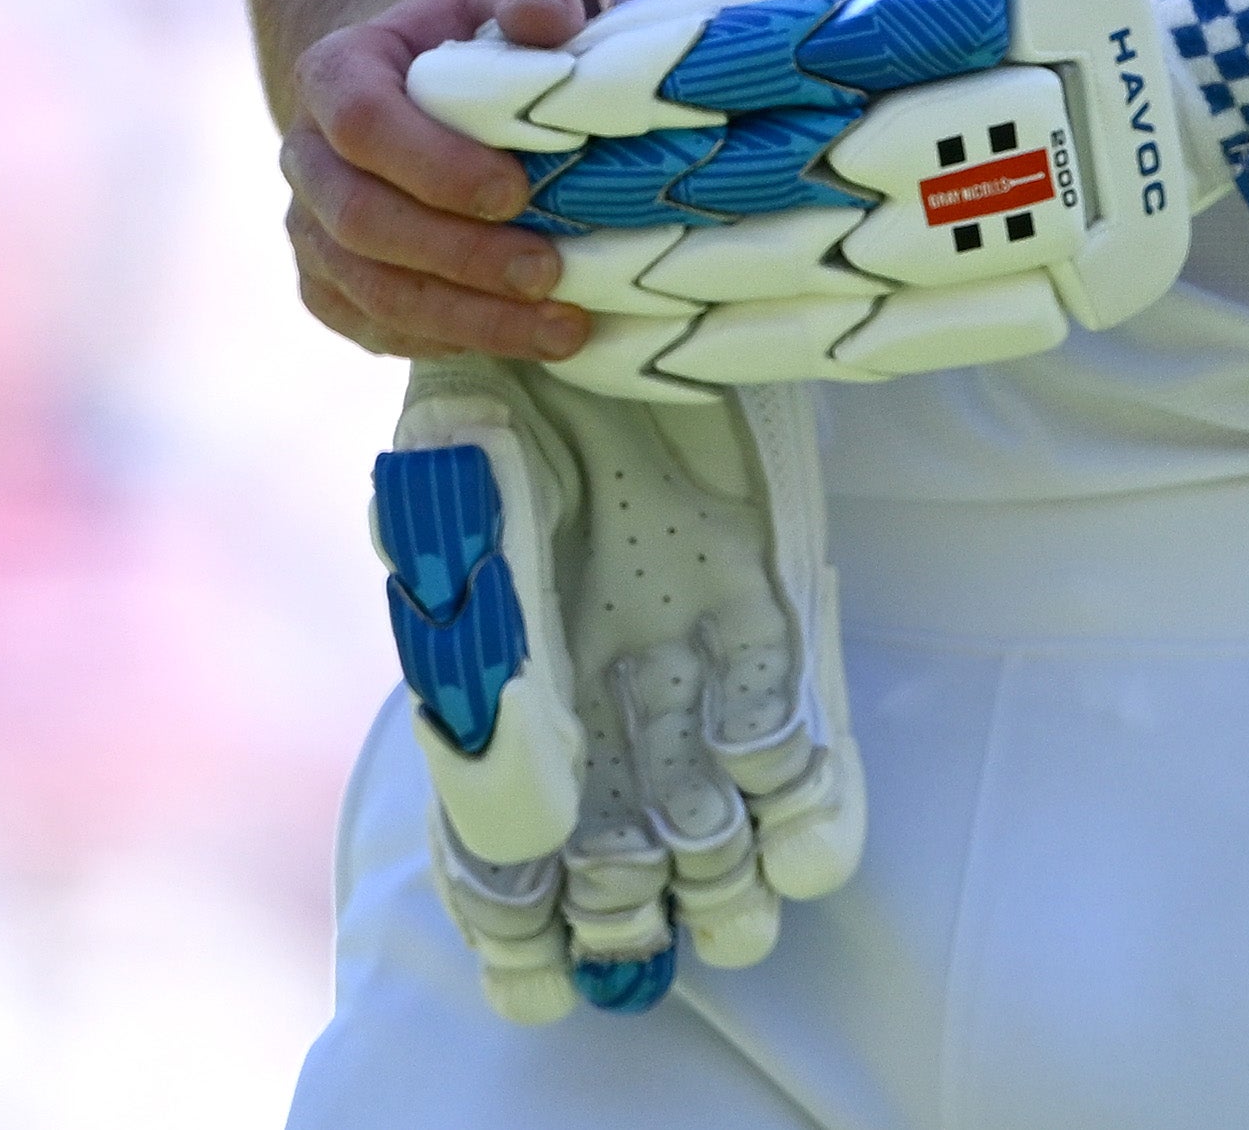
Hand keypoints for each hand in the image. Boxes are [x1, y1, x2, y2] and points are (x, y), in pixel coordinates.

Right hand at [287, 0, 595, 364]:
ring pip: (369, 289)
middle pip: (361, 220)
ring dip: (466, 318)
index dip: (434, 165)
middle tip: (549, 273)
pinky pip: (373, 328)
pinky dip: (446, 340)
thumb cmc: (468, 48)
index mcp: (334, 73)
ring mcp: (308, 229)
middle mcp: (304, 155)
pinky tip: (518, 342)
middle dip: (459, 256)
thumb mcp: (497, 2)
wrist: (417, 96)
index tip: (516, 192)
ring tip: (559, 328)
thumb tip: (546, 19)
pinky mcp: (325, 287)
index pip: (362, 124)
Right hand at [374, 361, 865, 1021]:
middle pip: (614, 843)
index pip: (499, 828)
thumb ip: (456, 578)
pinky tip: (793, 805)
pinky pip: (784, 712)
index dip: (514, 909)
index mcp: (506, 665)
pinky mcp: (764, 601)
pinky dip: (795, 773)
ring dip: (720, 867)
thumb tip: (455, 703)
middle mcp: (596, 675)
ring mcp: (683, 647)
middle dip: (633, 909)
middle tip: (646, 929)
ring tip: (732, 898)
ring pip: (706, 805)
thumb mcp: (453, 466)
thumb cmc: (507, 379)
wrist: (603, 297)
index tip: (536, 952)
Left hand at [402, 0, 1196, 395]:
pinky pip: (847, 346)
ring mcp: (982, 223)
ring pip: (780, 278)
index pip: (719, 59)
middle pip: (731, 180)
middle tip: (491, 214)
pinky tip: (654, 353)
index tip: (499, 101)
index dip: (597, 91)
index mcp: (910, 2)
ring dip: (651, 298)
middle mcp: (944, 116)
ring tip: (544, 294)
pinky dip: (741, 353)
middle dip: (600, 206)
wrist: (1213, 52)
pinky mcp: (1007, 298)